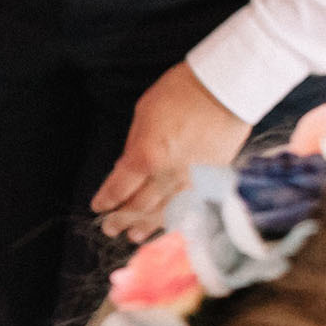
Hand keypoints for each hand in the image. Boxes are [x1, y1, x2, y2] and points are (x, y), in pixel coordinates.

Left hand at [89, 62, 249, 241]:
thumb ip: (133, 145)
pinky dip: (174, 219)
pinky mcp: (212, 181)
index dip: (107, 201)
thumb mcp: (144, 113)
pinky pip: (189, 207)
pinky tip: (165, 226)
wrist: (227, 89)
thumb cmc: (181, 92)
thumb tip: (124, 167)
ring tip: (133, 236)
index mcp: (146, 156)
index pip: (119, 188)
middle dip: (121, 219)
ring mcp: (192, 181)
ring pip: (165, 213)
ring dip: (146, 227)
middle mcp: (168, 175)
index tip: (98, 207)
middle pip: (139, 206)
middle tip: (110, 228)